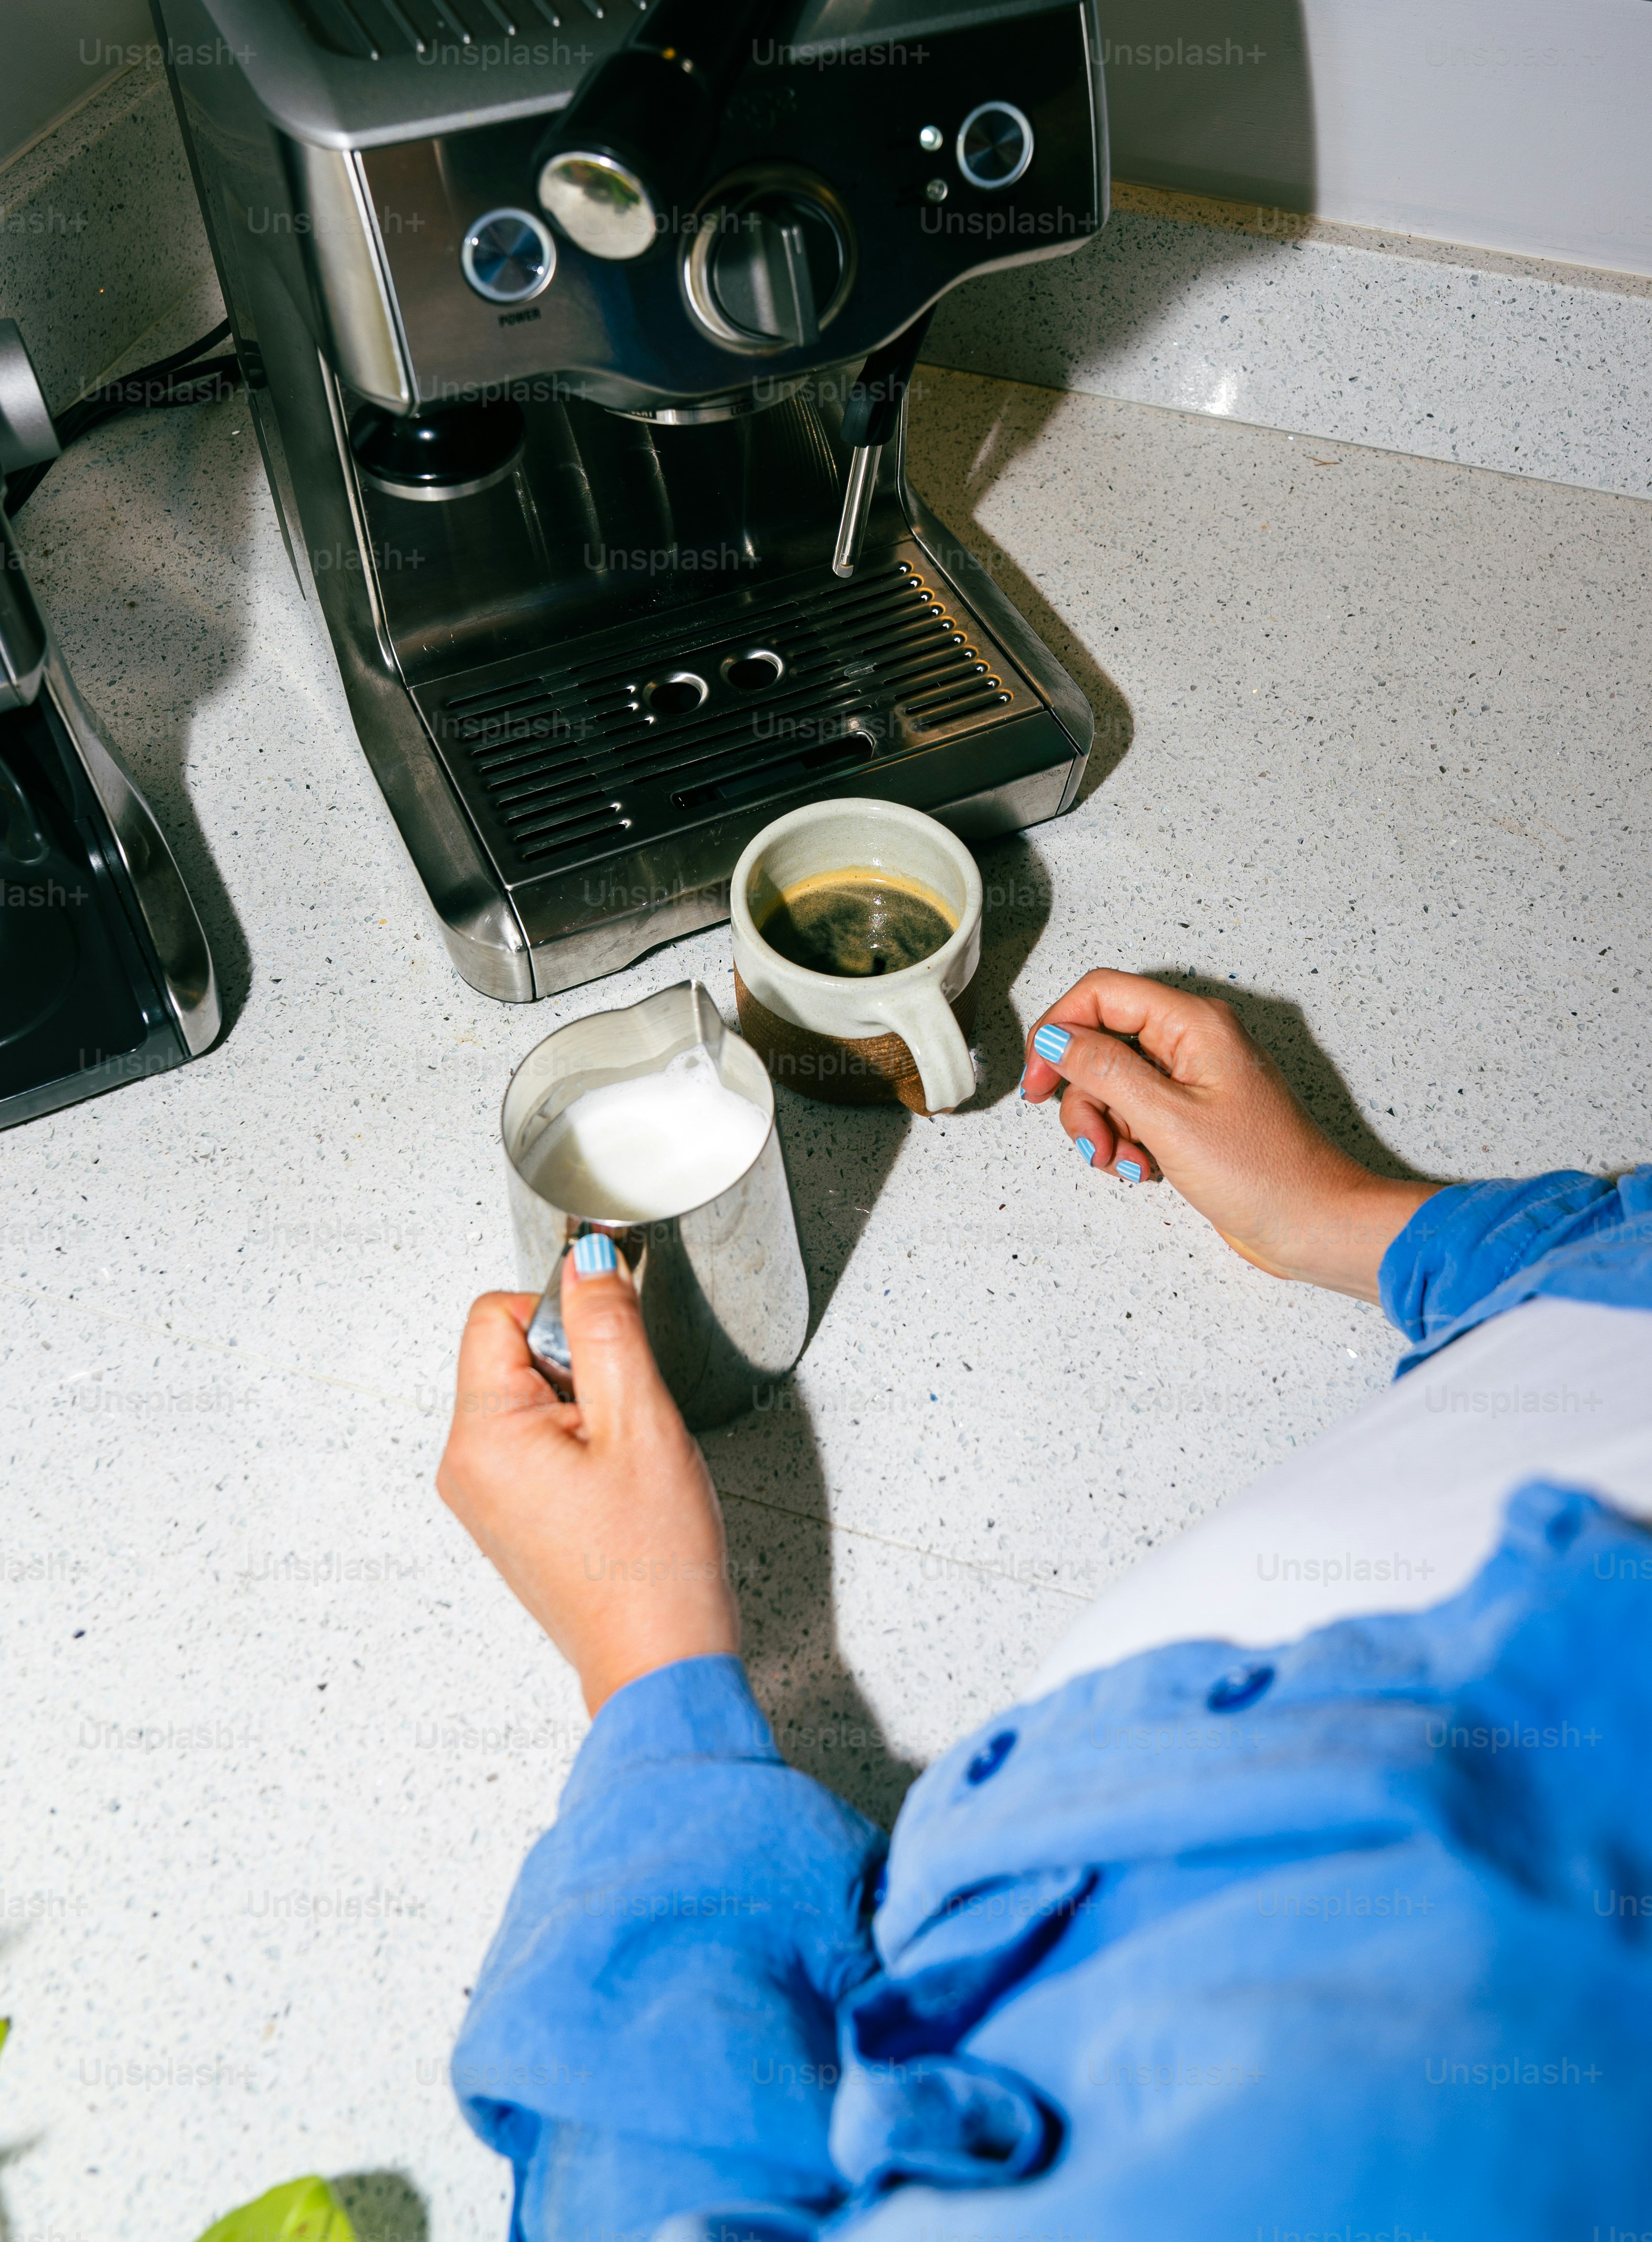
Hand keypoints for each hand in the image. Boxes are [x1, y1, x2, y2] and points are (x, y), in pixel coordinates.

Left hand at [436, 1250, 738, 1713]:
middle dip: (577, 1365)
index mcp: (481, 1435)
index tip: (610, 1355)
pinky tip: (616, 1488)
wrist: (660, 1662)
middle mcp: (464, 1465)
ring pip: (528, 1397)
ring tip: (624, 1463)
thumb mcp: (641, 1419)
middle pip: (510, 1353)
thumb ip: (607, 1326)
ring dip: (584, 1407)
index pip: (496, 1313)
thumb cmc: (652, 1563)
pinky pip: (534, 1443)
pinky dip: (580, 1445)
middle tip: (625, 1423)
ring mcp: (483, 1497)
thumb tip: (585, 1260)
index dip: (562, 1315)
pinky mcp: (509, 1517)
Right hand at [1022, 970, 1437, 1300]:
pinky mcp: (1192, 1115)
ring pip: (1113, 1085)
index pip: (1101, 994)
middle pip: (1101, 1043)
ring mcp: (1193, 1079)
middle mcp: (1193, 1042)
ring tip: (1129, 1165)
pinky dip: (1127, 1143)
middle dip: (1085, 1098)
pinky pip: (1135, 1114)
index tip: (1039, 1079)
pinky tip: (1145, 1170)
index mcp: (1194, 1024)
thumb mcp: (1167, 1119)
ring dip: (1105, 1129)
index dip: (1058, 1029)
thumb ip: (1104, 1070)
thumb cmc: (1264, 1175)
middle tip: (1095, 1144)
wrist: (1315, 1225)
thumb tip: (1055, 1037)